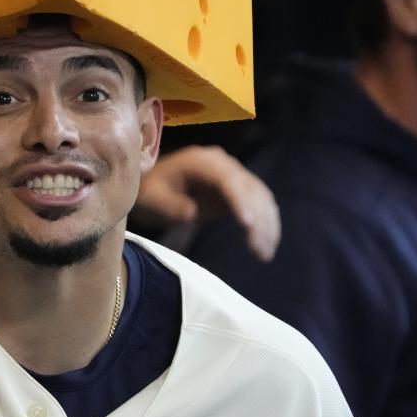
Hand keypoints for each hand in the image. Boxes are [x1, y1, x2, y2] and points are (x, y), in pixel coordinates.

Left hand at [134, 145, 279, 260]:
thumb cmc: (149, 194)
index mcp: (201, 161)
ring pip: (260, 198)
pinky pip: (260, 205)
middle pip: (249, 189)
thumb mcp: (152, 200)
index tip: (247, 224)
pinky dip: (266, 224)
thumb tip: (191, 212)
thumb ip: (170, 205)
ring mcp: (234, 176)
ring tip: (263, 254)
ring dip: (267, 225)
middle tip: (258, 251)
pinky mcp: (239, 191)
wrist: (152, 190)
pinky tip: (265, 246)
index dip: (240, 200)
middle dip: (258, 219)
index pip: (227, 178)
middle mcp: (223, 164)